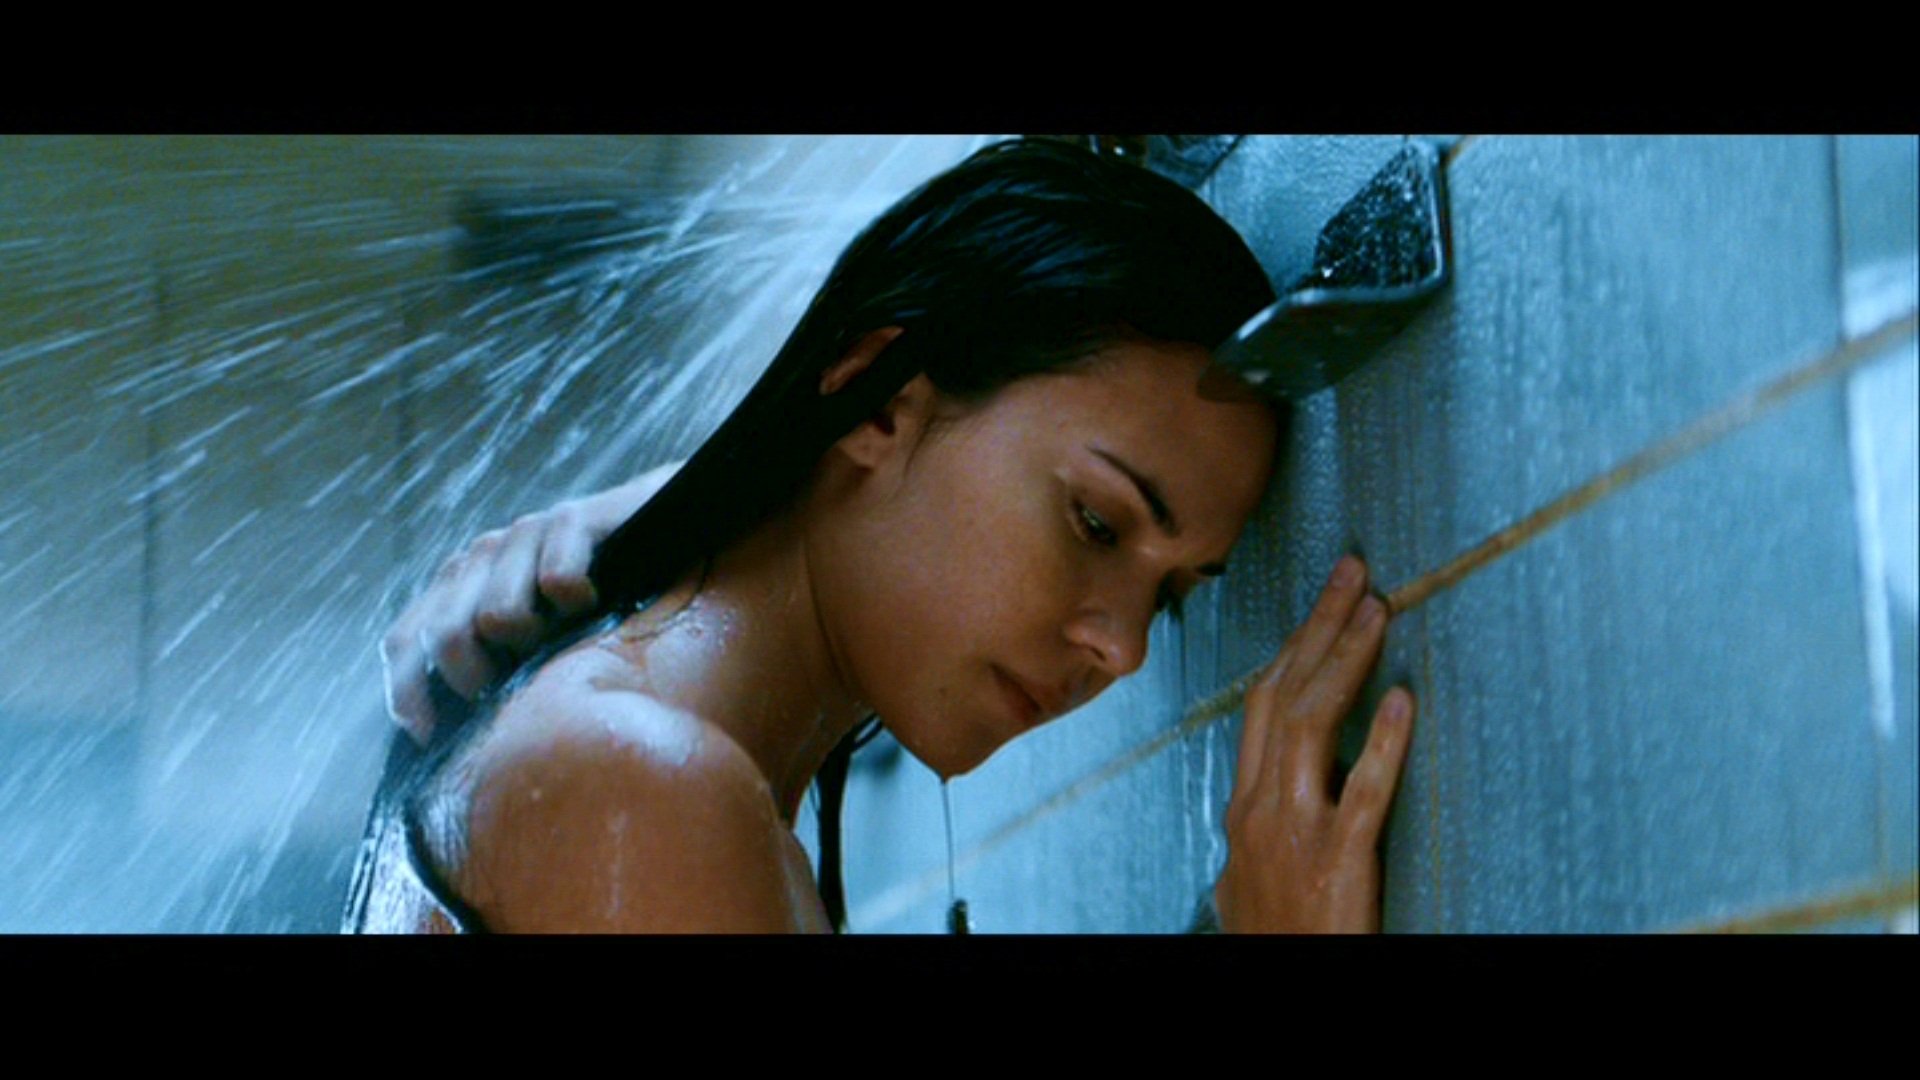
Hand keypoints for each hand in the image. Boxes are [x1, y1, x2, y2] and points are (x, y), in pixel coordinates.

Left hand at [381, 460, 683, 744]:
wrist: (670, 533)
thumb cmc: (599, 604)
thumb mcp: (537, 645)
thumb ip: (492, 669)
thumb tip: (444, 737)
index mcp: (459, 585)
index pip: (405, 640)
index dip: (408, 692)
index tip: (433, 736)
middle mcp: (481, 555)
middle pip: (444, 636)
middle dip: (478, 677)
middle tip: (523, 688)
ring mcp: (523, 533)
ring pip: (498, 615)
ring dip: (538, 640)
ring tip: (569, 634)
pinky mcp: (570, 518)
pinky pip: (558, 580)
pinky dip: (578, 601)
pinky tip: (600, 601)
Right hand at [1214, 554, 1414, 932]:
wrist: (1281, 980)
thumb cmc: (1272, 940)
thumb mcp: (1244, 880)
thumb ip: (1257, 835)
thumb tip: (1260, 807)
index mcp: (1245, 806)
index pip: (1264, 703)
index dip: (1296, 645)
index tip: (1329, 601)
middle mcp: (1262, 807)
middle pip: (1283, 694)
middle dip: (1318, 626)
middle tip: (1354, 572)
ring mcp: (1296, 831)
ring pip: (1311, 725)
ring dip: (1345, 660)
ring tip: (1378, 610)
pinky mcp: (1337, 862)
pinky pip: (1361, 792)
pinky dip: (1381, 742)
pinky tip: (1401, 700)